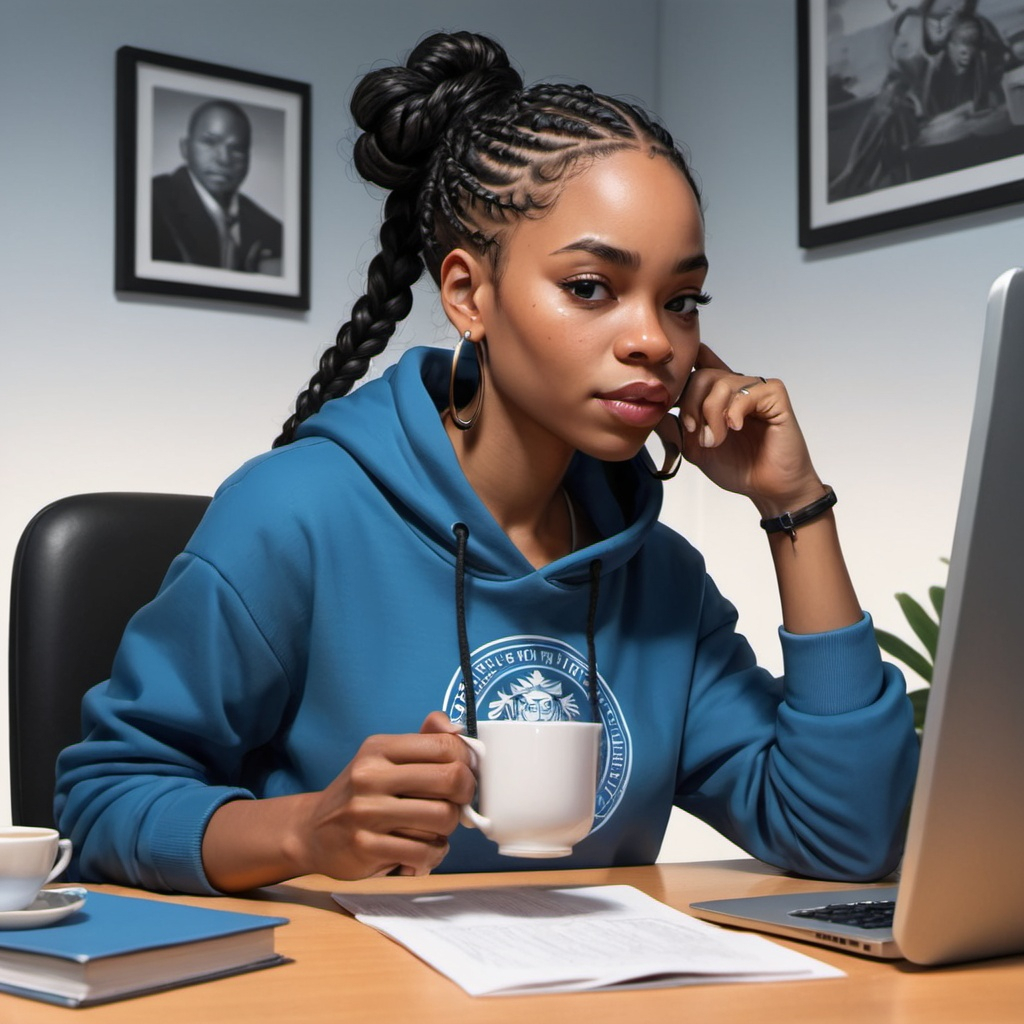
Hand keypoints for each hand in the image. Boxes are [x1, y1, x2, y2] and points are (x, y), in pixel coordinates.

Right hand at [293, 711, 475, 879]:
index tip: (466, 771)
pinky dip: (433, 854)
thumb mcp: (383, 757)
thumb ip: (422, 740)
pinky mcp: (366, 847)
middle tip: (458, 802)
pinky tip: (422, 851)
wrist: (311, 831)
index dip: (467, 760)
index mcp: (379, 748)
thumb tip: (456, 727)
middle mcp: (370, 776)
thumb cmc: (361, 792)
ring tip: (434, 829)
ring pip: (443, 818)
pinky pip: (424, 852)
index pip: (444, 745)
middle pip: (451, 780)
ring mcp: (366, 813)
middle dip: (464, 794)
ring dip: (448, 829)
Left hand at [670, 342, 825, 516]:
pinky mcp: (776, 396)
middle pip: (703, 375)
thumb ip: (676, 429)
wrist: (768, 489)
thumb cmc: (738, 467)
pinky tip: (736, 427)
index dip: (684, 368)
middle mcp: (737, 388)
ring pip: (723, 383)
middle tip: (694, 432)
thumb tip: (654, 412)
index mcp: (718, 397)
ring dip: (712, 415)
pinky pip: (749, 391)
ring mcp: (757, 390)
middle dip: (691, 404)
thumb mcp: (695, 449)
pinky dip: (735, 411)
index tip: (671, 395)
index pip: (700, 366)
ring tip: (716, 440)